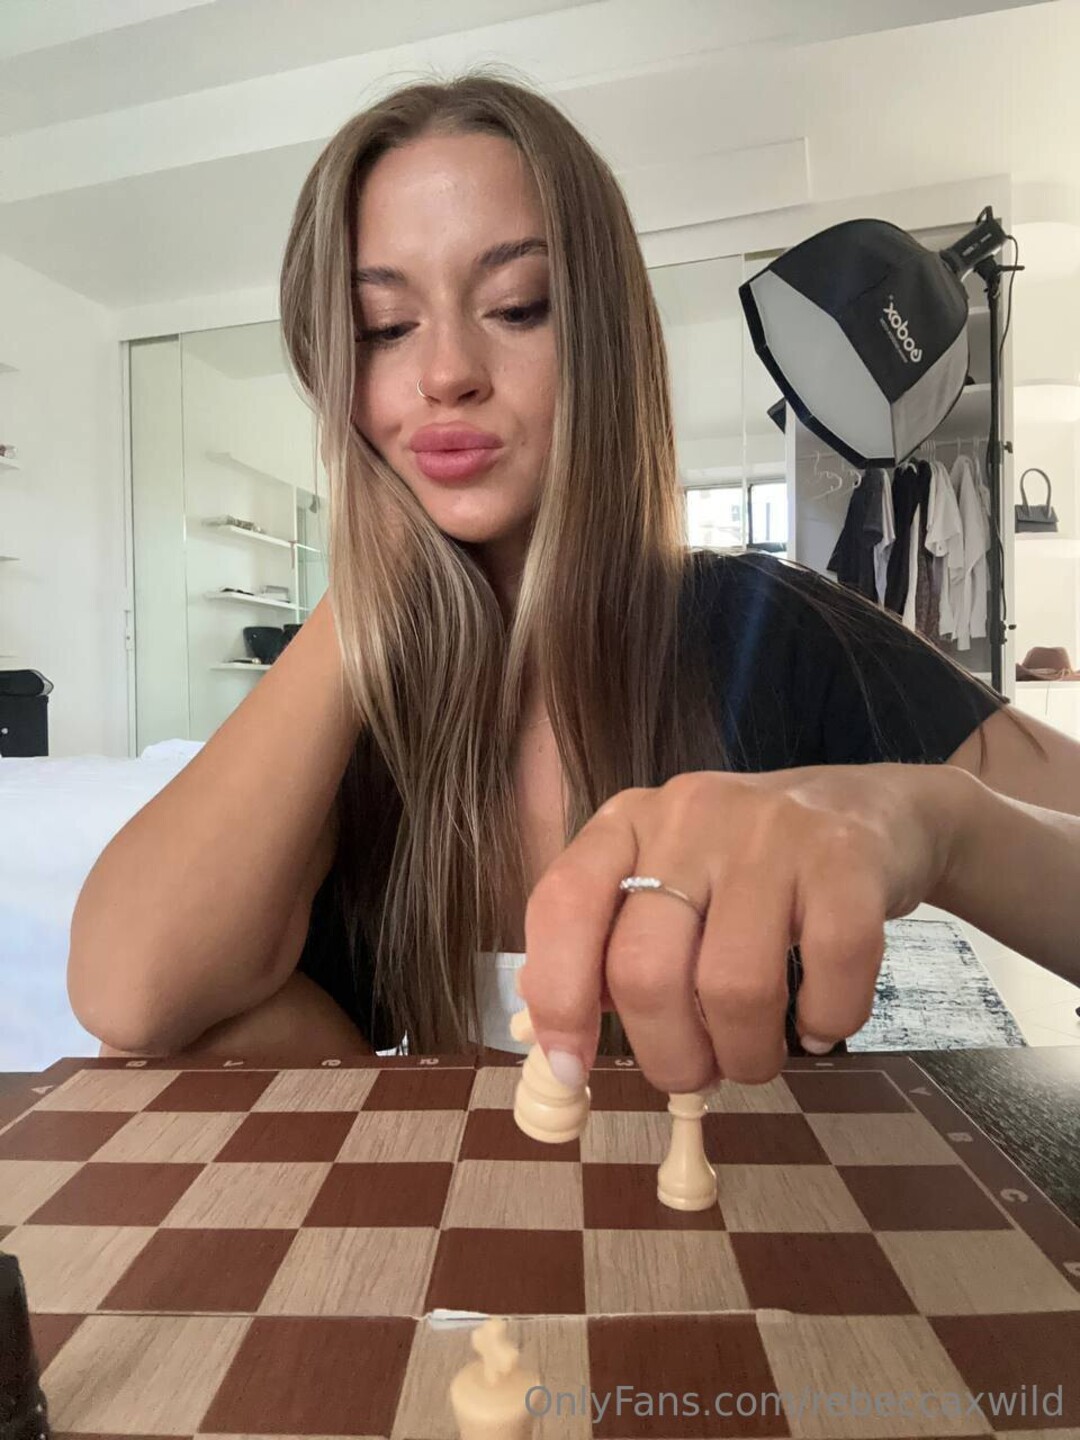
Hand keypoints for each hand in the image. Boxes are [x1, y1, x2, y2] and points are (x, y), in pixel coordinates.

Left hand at [518, 764, 971, 1091]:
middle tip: (698, 1075)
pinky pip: (828, 974)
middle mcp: (689, 816)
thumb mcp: (670, 881)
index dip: (557, 999)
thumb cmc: (751, 866)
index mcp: (627, 822)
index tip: (572, 1070)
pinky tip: (820, 1023)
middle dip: (668, 1055)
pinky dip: (825, 1022)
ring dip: (746, 1054)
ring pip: (733, 986)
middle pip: (645, 969)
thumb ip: (613, 946)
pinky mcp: (845, 857)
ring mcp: (770, 832)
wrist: (871, 808)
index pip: (563, 905)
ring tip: (759, 1055)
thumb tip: (561, 1045)